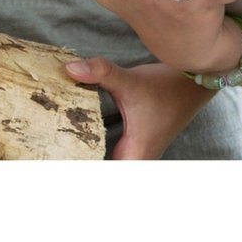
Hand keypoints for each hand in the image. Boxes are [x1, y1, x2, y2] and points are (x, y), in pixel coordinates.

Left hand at [63, 58, 210, 158]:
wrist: (192, 82)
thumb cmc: (166, 87)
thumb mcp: (130, 81)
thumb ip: (100, 73)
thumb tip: (70, 68)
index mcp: (136, 154)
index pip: (104, 173)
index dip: (83, 168)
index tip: (59, 162)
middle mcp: (138, 158)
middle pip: (104, 168)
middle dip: (81, 162)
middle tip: (49, 155)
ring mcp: (139, 152)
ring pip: (111, 162)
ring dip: (89, 156)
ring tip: (58, 148)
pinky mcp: (137, 143)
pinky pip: (114, 154)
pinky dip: (97, 148)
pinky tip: (79, 136)